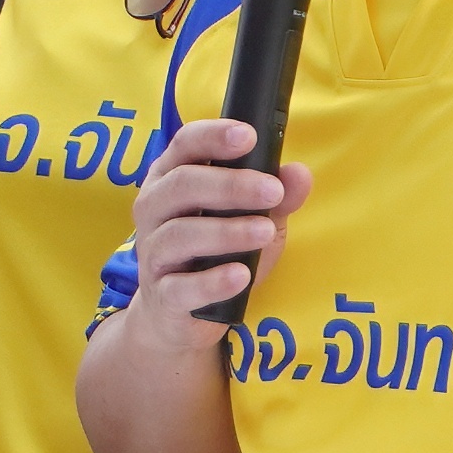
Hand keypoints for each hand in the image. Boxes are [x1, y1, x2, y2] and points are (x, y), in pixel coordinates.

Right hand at [129, 116, 303, 333]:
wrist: (183, 316)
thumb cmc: (217, 256)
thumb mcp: (254, 220)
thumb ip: (277, 197)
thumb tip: (299, 175)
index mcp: (172, 178)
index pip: (185, 144)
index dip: (213, 136)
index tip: (248, 137)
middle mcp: (154, 209)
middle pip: (182, 184)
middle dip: (230, 185)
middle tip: (273, 191)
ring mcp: (154, 253)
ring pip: (180, 234)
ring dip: (226, 231)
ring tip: (265, 231)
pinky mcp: (162, 295)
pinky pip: (181, 287)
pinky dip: (212, 281)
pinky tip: (241, 275)